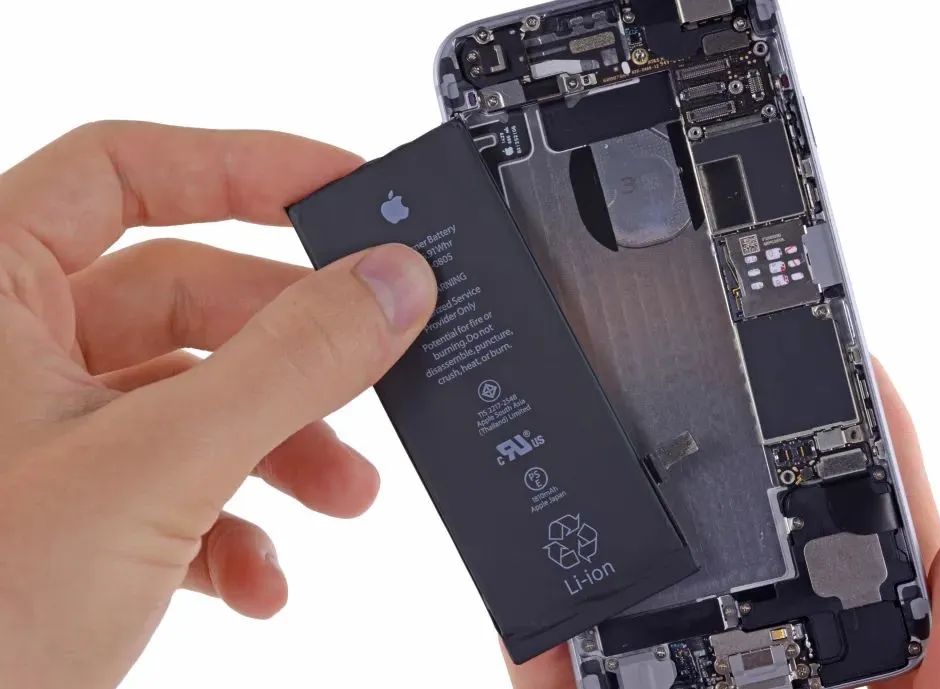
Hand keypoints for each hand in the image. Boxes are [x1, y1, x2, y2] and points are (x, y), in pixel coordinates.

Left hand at [0, 122, 436, 687]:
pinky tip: (258, 579)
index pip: (128, 169)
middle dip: (295, 355)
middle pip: (191, 297)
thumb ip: (289, 363)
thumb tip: (390, 283)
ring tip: (344, 499)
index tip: (346, 193)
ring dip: (284, 449)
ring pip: (197, 398)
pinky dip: (235, 525)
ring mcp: (42, 432)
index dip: (245, 166)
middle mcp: (13, 348)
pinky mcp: (70, 509)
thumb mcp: (155, 467)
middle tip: (377, 372)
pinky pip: (176, 483)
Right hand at [505, 363, 939, 688]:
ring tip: (592, 455)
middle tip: (686, 374)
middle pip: (742, 551)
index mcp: (875, 671)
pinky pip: (554, 672)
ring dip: (613, 534)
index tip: (831, 359)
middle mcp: (776, 676)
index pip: (867, 536)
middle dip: (717, 466)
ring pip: (639, 604)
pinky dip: (532, 628)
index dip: (857, 443)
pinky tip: (521, 576)